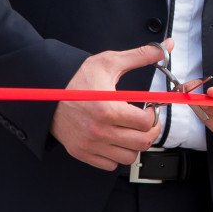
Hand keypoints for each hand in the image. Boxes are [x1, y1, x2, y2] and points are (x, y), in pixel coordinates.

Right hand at [48, 43, 165, 169]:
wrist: (46, 92)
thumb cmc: (77, 78)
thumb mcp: (109, 62)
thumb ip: (141, 55)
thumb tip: (166, 47)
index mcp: (107, 109)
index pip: (146, 123)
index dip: (153, 114)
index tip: (149, 109)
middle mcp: (99, 131)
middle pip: (142, 143)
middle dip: (150, 131)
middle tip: (146, 121)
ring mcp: (90, 144)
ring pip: (128, 157)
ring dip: (134, 144)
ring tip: (130, 130)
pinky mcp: (81, 153)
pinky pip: (110, 165)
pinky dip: (117, 155)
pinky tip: (115, 139)